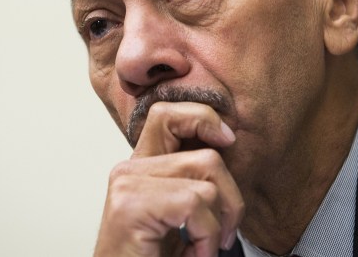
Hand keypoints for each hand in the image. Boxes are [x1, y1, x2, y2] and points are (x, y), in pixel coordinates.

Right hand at [93, 102, 244, 256]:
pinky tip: (191, 255)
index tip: (227, 140)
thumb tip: (226, 144)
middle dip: (230, 197)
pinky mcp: (131, 205)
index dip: (202, 118)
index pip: (167, 115)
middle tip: (222, 234)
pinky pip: (195, 203)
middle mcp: (129, 170)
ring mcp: (127, 184)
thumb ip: (194, 182)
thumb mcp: (182, 219)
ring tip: (200, 250)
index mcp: (142, 168)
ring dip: (218, 225)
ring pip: (205, 178)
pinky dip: (205, 237)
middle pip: (206, 154)